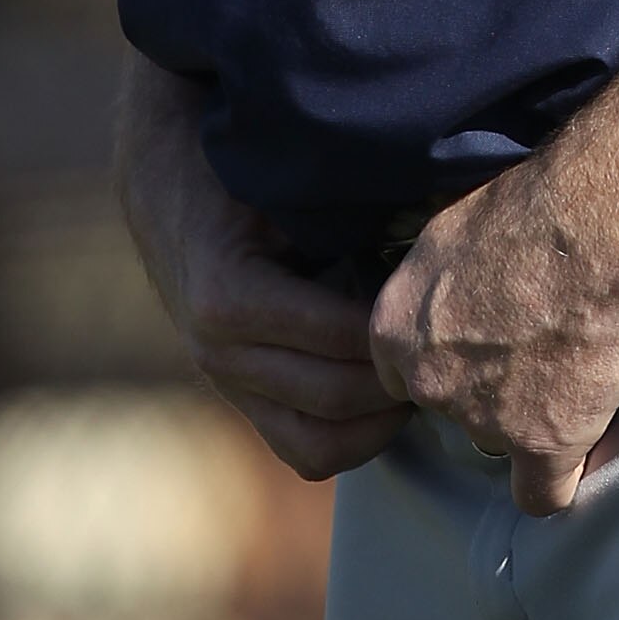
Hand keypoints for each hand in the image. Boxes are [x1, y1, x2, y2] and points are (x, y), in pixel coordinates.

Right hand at [115, 51, 411, 480]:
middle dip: (400, 377)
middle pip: (336, 397)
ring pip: (318, 444)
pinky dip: (352, 436)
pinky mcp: (240, 399)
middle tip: (451, 345)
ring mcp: (227, 383)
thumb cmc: (241, 172)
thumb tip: (434, 234)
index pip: (341, 336)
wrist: (168, 189)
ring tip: (422, 376)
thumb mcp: (288, 182)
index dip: (400, 326)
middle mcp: (221, 353)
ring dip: (380, 422)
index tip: (444, 304)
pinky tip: (389, 394)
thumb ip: (348, 210)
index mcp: (231, 296)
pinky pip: (301, 447)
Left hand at [368, 161, 618, 516]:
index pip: (402, 371)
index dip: (444, 355)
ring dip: (526, 416)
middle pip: (448, 406)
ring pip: (498, 440)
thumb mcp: (450, 230)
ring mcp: (485, 420)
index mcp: (395, 330)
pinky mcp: (543, 444)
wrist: (590, 228)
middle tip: (528, 346)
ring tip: (568, 370)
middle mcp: (430, 382)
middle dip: (482, 386)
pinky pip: (541, 495)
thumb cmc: (528, 207)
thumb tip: (447, 283)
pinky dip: (559, 479)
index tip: (478, 338)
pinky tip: (575, 453)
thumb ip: (435, 278)